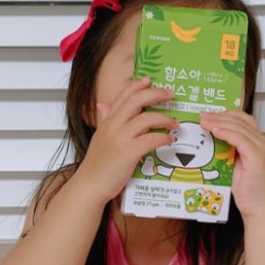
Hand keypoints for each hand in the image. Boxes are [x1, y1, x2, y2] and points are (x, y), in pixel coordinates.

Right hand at [76, 77, 176, 203]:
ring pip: (146, 118)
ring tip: (174, 122)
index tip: (149, 79)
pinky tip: (169, 140)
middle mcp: (113, 126)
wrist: (90, 185)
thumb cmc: (97, 165)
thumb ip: (105, 120)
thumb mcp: (100, 137)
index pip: (122, 96)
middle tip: (170, 94)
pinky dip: (163, 137)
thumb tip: (102, 105)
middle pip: (136, 100)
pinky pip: (151, 139)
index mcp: (107, 121)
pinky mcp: (128, 153)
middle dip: (155, 94)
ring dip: (164, 118)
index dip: (136, 85)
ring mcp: (120, 138)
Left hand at [200, 111, 264, 218]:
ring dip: (219, 122)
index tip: (208, 115)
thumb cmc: (248, 192)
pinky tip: (215, 130)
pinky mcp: (258, 156)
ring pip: (239, 127)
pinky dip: (226, 133)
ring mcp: (262, 149)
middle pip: (240, 120)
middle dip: (219, 116)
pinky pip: (240, 139)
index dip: (225, 115)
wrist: (259, 208)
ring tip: (204, 121)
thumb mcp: (235, 166)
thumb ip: (228, 152)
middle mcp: (263, 143)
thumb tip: (212, 142)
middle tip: (202, 115)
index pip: (243, 120)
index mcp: (258, 143)